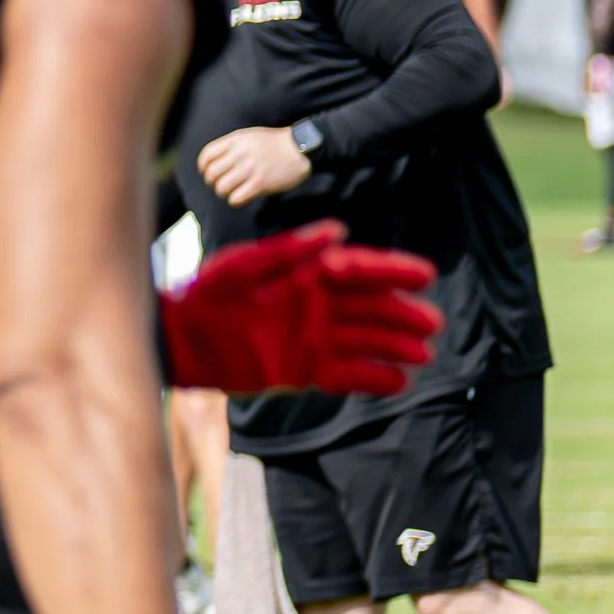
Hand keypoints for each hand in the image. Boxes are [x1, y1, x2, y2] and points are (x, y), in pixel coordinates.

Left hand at [159, 218, 440, 397]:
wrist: (180, 340)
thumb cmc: (208, 294)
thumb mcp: (245, 266)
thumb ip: (292, 250)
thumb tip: (339, 231)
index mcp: (305, 275)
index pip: (359, 270)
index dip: (393, 271)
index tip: (426, 274)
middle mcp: (314, 306)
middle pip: (369, 309)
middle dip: (402, 314)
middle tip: (433, 323)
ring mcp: (311, 340)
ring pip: (364, 343)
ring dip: (394, 348)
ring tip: (424, 354)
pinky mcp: (302, 371)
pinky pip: (345, 375)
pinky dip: (371, 379)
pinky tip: (398, 383)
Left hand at [195, 122, 314, 206]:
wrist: (302, 148)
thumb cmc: (276, 144)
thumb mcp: (250, 136)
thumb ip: (232, 146)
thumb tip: (214, 161)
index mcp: (236, 140)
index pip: (207, 155)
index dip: (204, 168)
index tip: (208, 174)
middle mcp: (240, 154)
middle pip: (211, 174)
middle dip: (213, 183)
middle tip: (222, 185)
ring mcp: (250, 169)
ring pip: (221, 188)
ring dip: (224, 193)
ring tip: (233, 192)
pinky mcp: (261, 183)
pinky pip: (236, 198)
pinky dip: (236, 201)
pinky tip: (243, 197)